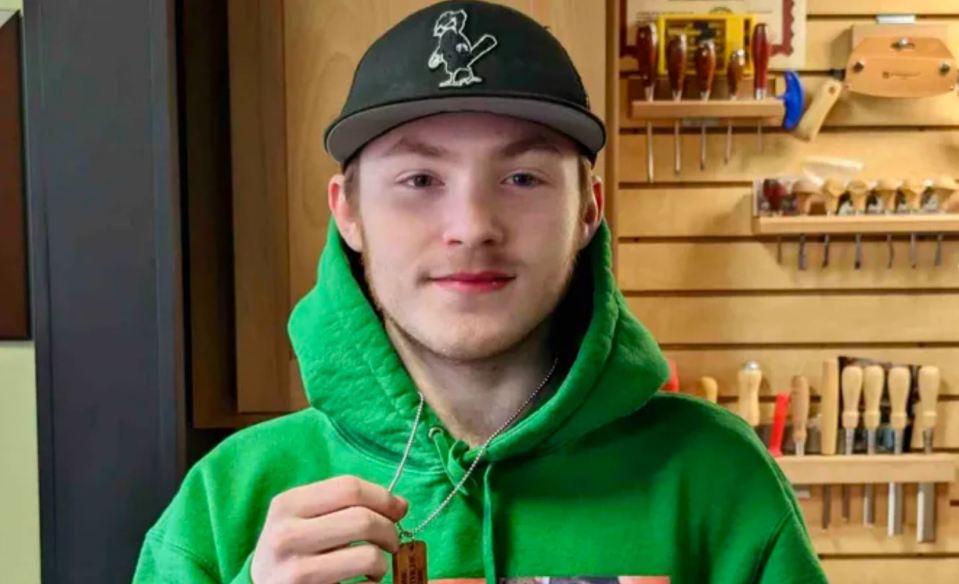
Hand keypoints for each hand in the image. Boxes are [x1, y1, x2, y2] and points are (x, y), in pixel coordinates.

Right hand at [250, 475, 407, 583]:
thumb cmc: (292, 548)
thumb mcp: (303, 517)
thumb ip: (345, 504)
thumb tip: (401, 505)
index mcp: (287, 505)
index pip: (349, 488)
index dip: (383, 497)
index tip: (398, 510)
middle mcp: (286, 536)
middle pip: (363, 520)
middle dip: (390, 530)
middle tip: (391, 541)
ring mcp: (295, 572)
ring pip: (369, 556)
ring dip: (383, 562)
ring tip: (375, 566)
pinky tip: (361, 583)